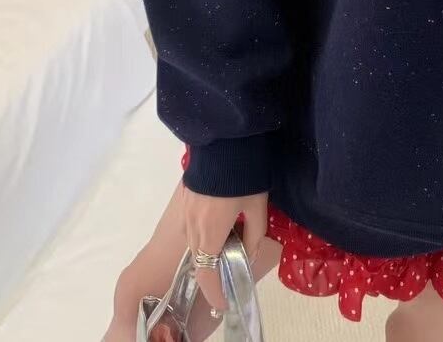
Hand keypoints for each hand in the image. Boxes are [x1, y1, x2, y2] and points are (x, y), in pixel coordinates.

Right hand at [180, 187, 267, 315]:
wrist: (225, 141)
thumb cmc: (244, 175)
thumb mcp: (257, 207)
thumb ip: (254, 235)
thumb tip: (248, 254)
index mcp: (211, 232)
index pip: (206, 273)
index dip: (214, 291)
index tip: (223, 301)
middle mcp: (192, 226)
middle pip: (198, 259)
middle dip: (211, 274)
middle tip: (228, 278)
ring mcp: (186, 212)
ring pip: (194, 243)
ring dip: (207, 252)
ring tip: (226, 251)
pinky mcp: (186, 199)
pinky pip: (191, 227)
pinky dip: (203, 236)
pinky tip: (219, 228)